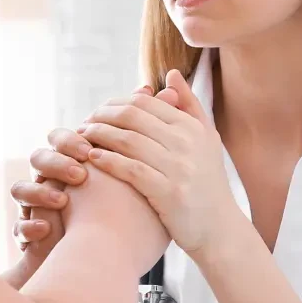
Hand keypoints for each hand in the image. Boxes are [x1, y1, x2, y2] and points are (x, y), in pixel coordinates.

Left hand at [75, 70, 236, 258]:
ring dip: (98, 135)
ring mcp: (179, 167)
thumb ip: (189, 105)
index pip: (144, 102)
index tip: (98, 112)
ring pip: (128, 140)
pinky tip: (92, 157)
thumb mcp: (206, 140)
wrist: (220, 229)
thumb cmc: (207, 183)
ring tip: (81, 138)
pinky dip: (108, 160)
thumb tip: (171, 74)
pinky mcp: (169, 193)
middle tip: (84, 123)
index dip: (115, 103)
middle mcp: (187, 142)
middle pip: (132, 116)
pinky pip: (130, 169)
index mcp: (192, 127)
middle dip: (101, 116)